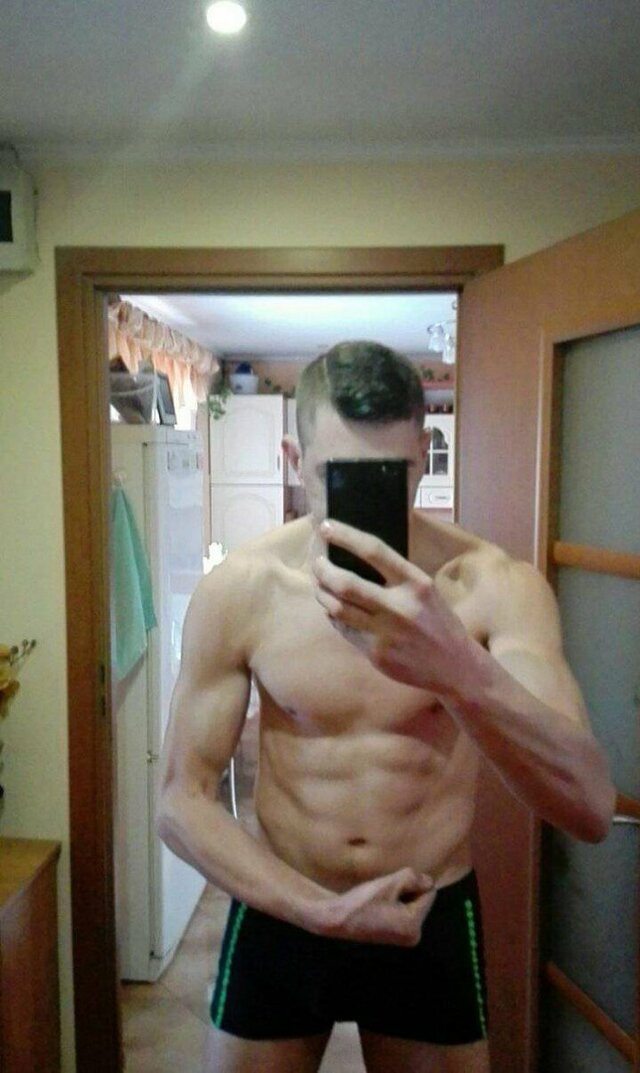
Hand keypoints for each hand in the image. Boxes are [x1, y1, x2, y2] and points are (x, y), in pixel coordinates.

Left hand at [313, 519, 471, 693]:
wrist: (455, 666)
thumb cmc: (438, 621)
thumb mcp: (426, 589)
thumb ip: (396, 575)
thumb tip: (353, 555)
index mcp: (415, 583)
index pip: (374, 551)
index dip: (345, 536)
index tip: (326, 527)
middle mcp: (400, 606)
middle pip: (346, 583)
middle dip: (323, 570)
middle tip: (317, 563)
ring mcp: (386, 632)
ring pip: (337, 608)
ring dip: (322, 593)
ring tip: (320, 584)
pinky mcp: (376, 654)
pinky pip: (344, 629)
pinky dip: (334, 616)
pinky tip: (334, 609)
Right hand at [315, 867, 436, 945]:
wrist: (337, 919)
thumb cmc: (362, 901)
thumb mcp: (390, 884)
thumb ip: (414, 879)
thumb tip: (429, 881)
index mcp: (414, 926)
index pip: (429, 893)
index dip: (412, 883)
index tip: (391, 887)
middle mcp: (413, 936)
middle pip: (421, 900)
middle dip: (407, 891)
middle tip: (384, 893)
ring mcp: (404, 938)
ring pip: (412, 904)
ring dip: (400, 896)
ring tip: (380, 899)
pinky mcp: (395, 935)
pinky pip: (404, 912)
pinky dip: (395, 904)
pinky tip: (379, 906)